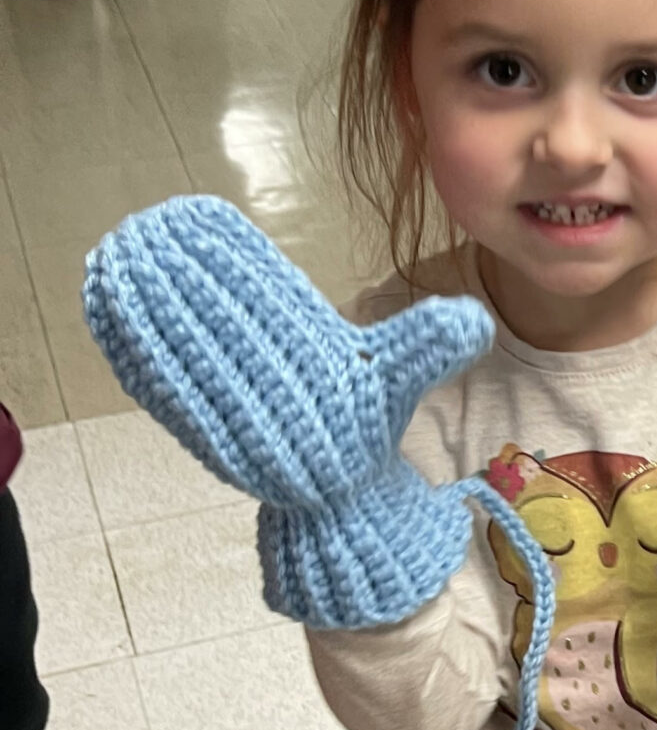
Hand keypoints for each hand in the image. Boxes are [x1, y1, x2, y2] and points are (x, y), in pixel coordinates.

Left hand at [83, 197, 493, 627]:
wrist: (336, 508)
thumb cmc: (362, 431)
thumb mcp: (401, 382)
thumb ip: (429, 343)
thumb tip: (474, 320)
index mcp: (310, 364)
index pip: (259, 301)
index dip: (222, 261)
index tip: (190, 221)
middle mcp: (263, 390)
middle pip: (207, 320)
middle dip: (170, 274)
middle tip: (142, 228)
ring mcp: (225, 413)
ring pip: (174, 348)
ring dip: (141, 304)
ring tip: (116, 257)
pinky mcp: (197, 430)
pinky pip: (155, 381)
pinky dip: (129, 345)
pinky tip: (109, 310)